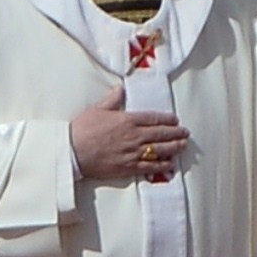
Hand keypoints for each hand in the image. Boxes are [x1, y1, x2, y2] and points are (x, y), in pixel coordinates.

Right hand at [73, 88, 190, 183]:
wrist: (72, 151)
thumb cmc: (81, 129)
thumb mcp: (96, 109)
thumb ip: (112, 99)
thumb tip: (121, 89)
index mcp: (127, 120)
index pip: (153, 118)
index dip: (167, 119)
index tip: (175, 120)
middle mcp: (134, 136)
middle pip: (161, 134)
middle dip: (176, 133)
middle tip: (185, 133)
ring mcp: (133, 153)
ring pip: (160, 150)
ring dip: (174, 148)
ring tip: (182, 146)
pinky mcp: (128, 167)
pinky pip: (150, 166)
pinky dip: (162, 165)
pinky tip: (170, 164)